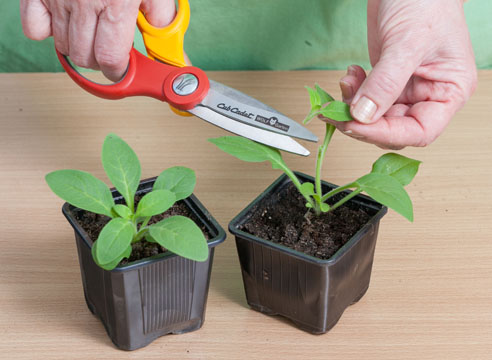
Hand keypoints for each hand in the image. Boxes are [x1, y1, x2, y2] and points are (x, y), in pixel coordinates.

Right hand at [20, 0, 175, 80]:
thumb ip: (162, 26)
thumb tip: (173, 58)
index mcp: (116, 6)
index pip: (110, 60)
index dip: (119, 71)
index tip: (123, 68)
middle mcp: (84, 2)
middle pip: (86, 58)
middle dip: (101, 60)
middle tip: (111, 45)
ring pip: (64, 47)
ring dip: (80, 47)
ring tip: (93, 29)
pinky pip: (34, 29)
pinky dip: (49, 31)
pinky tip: (68, 22)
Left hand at [320, 0, 476, 148]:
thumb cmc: (426, 2)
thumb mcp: (406, 43)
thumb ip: (385, 83)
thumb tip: (363, 116)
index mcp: (448, 92)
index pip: (419, 131)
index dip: (387, 134)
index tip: (357, 126)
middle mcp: (428, 96)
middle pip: (393, 128)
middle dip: (363, 122)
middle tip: (337, 110)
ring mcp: (405, 90)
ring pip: (375, 117)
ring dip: (353, 107)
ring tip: (346, 83)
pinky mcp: (385, 81)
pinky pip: (366, 100)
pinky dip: (353, 93)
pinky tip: (350, 75)